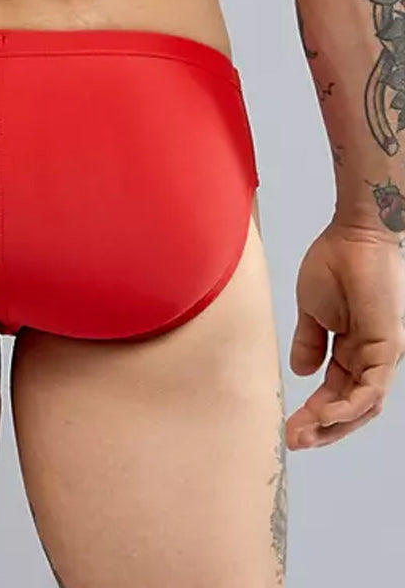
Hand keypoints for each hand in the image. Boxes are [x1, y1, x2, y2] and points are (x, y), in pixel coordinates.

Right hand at [287, 220, 404, 449]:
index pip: (336, 394)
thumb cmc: (334, 264)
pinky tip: (325, 415)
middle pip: (352, 408)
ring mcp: (382, 355)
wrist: (352, 236)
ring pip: (364, 405)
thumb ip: (309, 343)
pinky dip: (349, 406)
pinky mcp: (388, 347)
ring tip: (304, 434)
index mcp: (353, 350)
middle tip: (294, 440)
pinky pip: (371, 388)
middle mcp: (371, 359)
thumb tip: (302, 373)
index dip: (313, 414)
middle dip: (322, 429)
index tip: (288, 428)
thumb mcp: (311, 312)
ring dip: (333, 425)